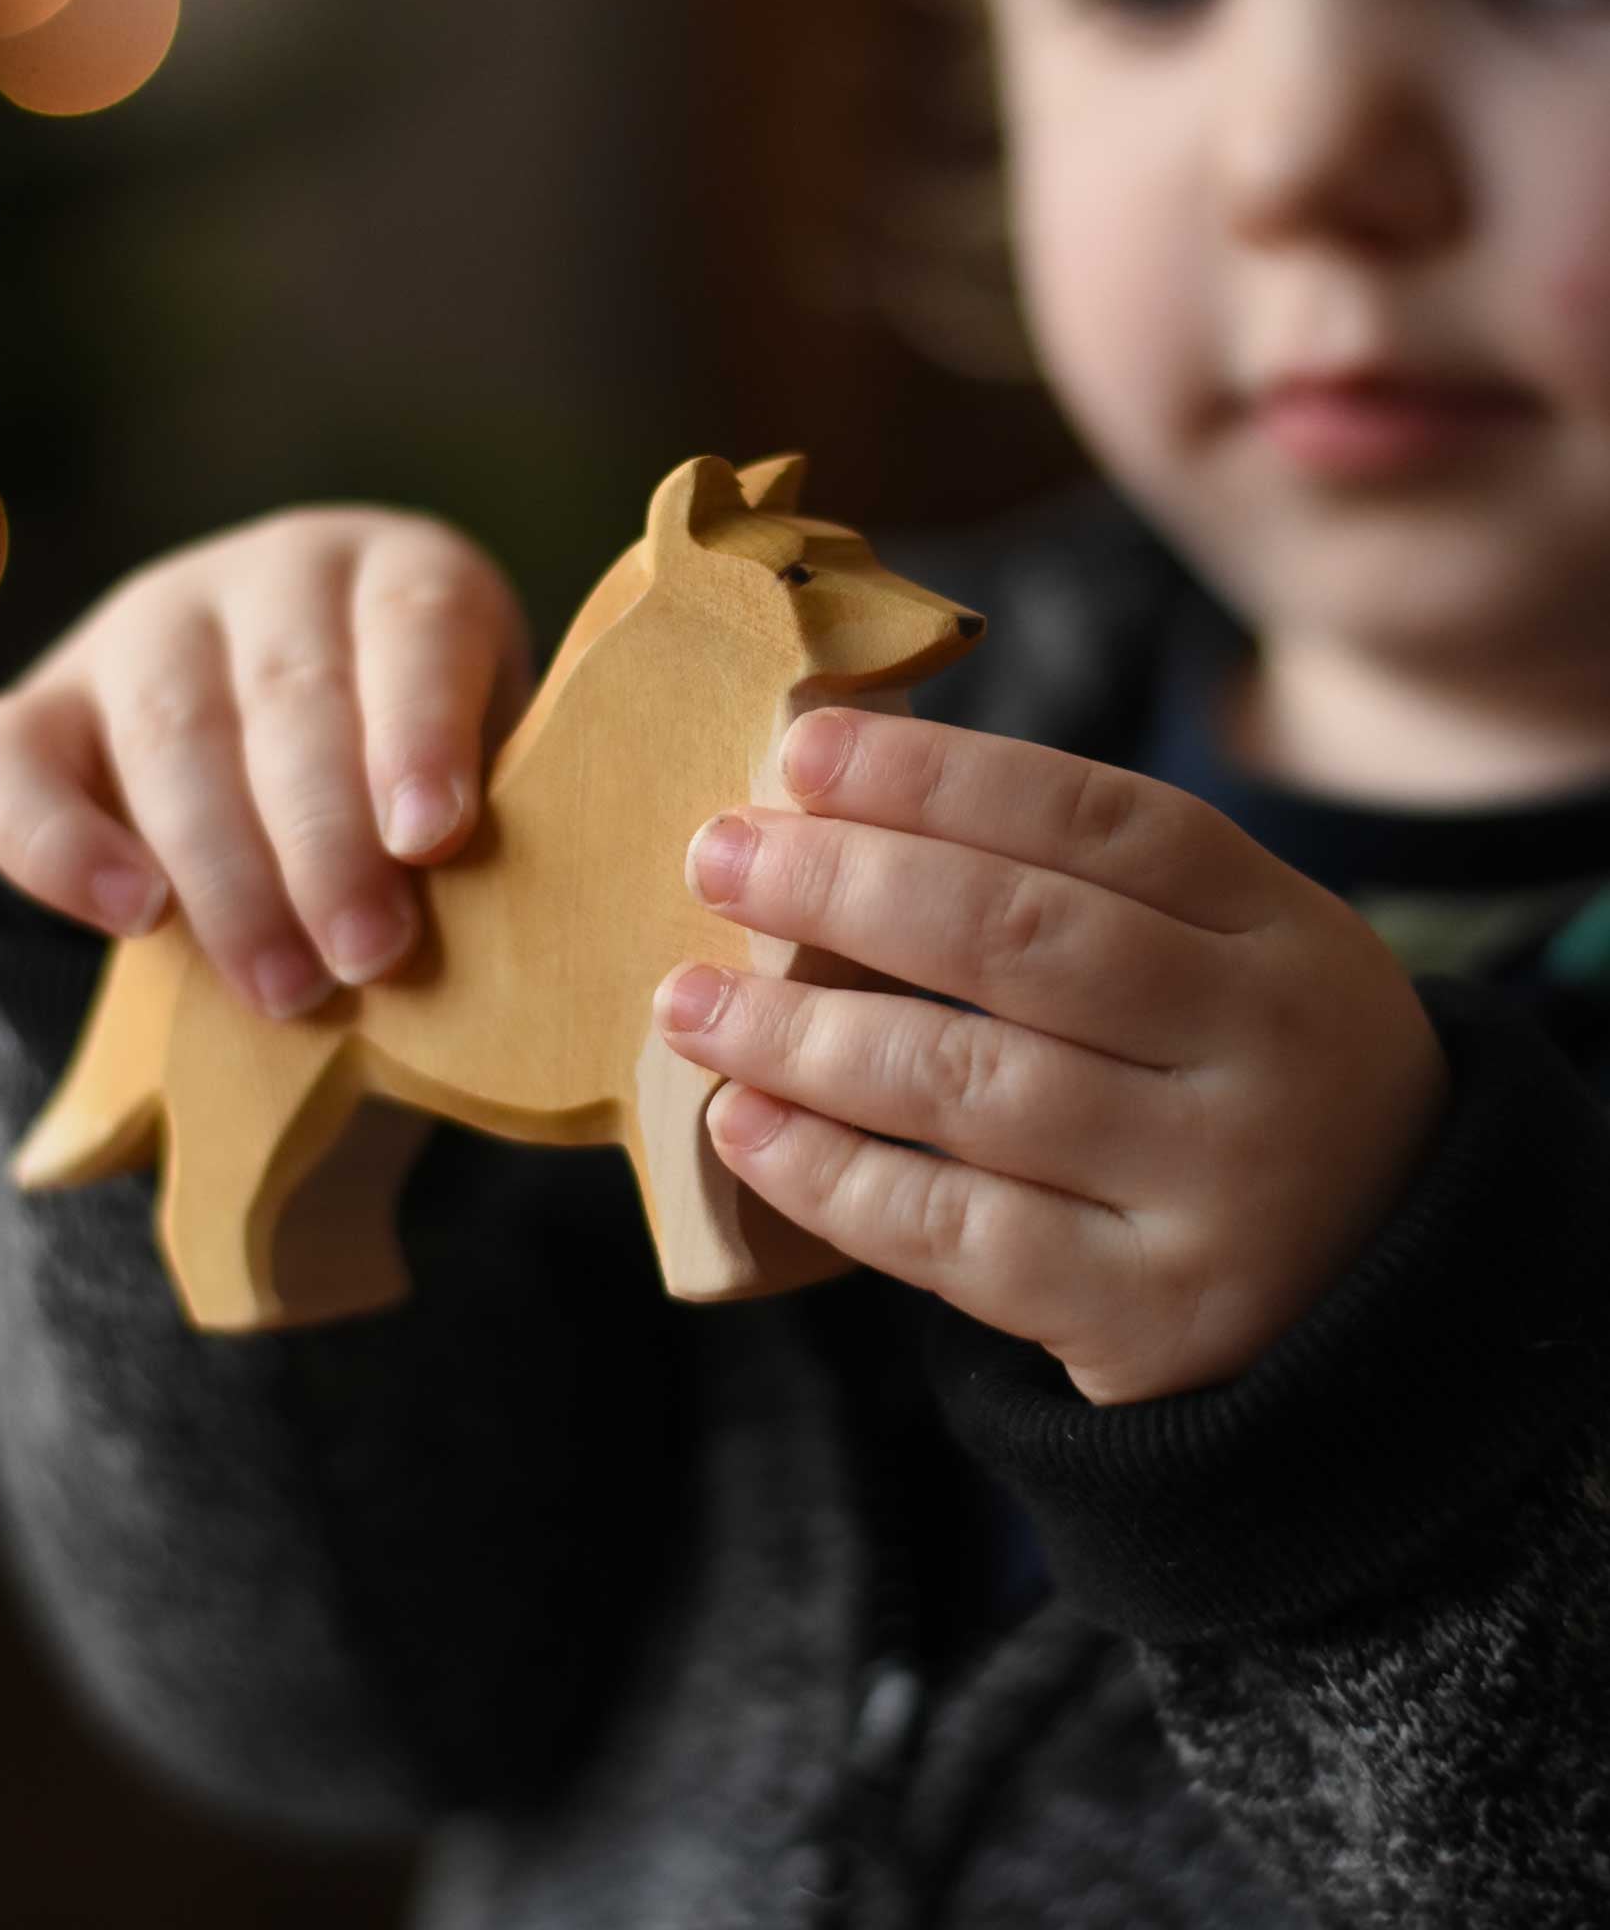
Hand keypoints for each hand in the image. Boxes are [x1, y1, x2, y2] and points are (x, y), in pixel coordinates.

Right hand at [0, 505, 532, 1018]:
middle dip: (329, 838)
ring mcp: (146, 630)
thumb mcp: (485, 775)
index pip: (414, 624)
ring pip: (169, 733)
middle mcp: (273, 578)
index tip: (434, 839)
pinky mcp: (43, 706)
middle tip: (371, 957)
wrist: (287, 770)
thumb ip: (501, 817)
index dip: (422, 729)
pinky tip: (132, 918)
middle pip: (289, 693)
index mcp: (401, 575)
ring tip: (286, 988)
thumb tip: (540, 924)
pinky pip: (11, 766)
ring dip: (229, 873)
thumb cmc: (425, 788)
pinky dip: (61, 845)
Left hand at [652, 708, 1448, 1405]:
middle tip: (715, 856)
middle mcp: (1261, 1047)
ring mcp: (1214, 1187)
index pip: (1097, 821)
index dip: (938, 778)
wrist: (1380, 1296)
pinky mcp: (1148, 1315)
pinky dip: (830, 1175)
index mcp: (1282, 929)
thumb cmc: (1244, 1086)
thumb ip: (1085, 895)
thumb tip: (839, 813)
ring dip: (802, 1035)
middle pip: (1023, 938)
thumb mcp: (1233, 962)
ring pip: (969, 1085)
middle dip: (845, 887)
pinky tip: (743, 1126)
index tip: (800, 752)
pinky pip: (955, 1235)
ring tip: (687, 1002)